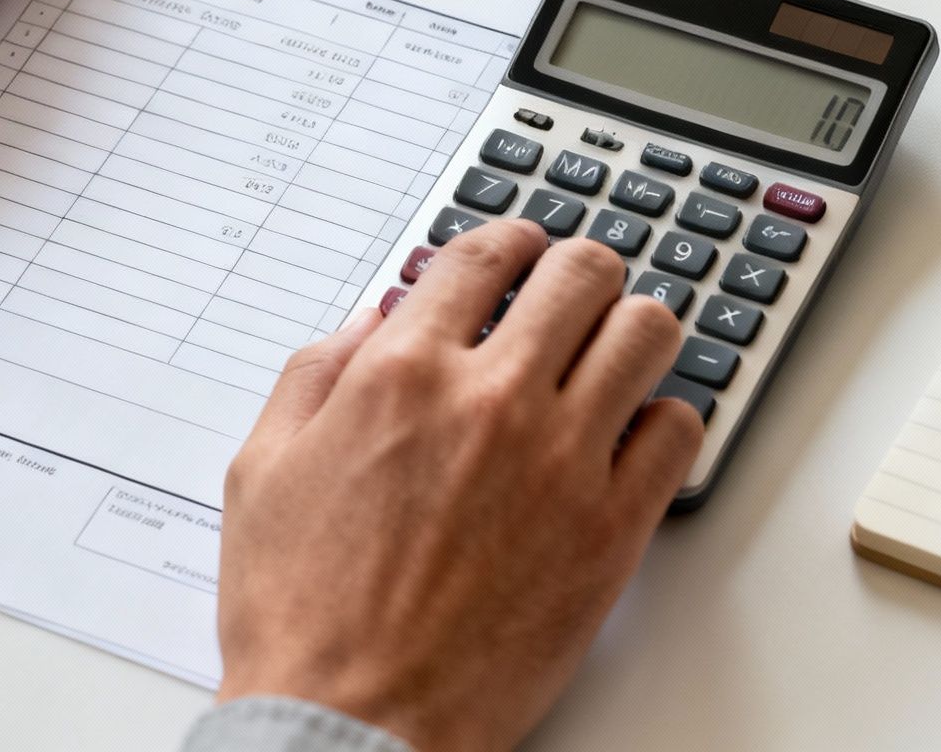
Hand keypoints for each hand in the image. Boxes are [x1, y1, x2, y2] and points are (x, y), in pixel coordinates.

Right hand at [215, 220, 702, 751]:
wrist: (352, 724)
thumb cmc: (303, 616)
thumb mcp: (262, 470)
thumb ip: (317, 374)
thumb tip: (374, 316)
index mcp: (404, 374)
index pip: (487, 254)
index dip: (512, 238)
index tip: (522, 249)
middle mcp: (492, 400)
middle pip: (583, 272)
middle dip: (579, 270)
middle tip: (574, 291)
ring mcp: (562, 461)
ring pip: (646, 333)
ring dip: (632, 329)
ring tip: (614, 350)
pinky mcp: (611, 528)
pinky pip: (678, 431)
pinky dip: (663, 419)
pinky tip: (631, 434)